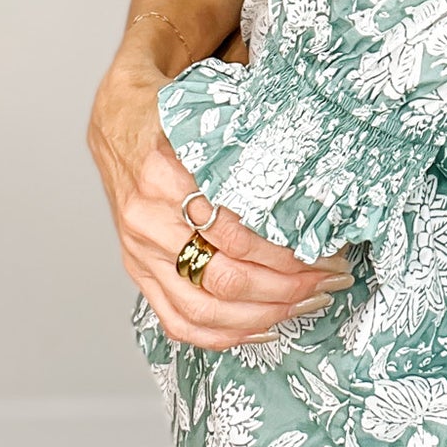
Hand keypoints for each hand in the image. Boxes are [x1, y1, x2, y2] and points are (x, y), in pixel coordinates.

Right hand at [87, 46, 352, 350]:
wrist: (117, 118)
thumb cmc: (172, 113)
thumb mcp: (210, 111)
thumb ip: (252, 140)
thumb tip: (318, 170)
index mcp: (167, 169)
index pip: (235, 229)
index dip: (285, 249)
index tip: (327, 248)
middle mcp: (148, 215)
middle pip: (223, 274)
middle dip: (286, 286)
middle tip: (328, 278)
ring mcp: (138, 248)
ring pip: (203, 306)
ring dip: (264, 314)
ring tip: (307, 303)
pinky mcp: (136, 269)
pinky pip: (177, 320)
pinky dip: (224, 335)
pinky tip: (263, 327)